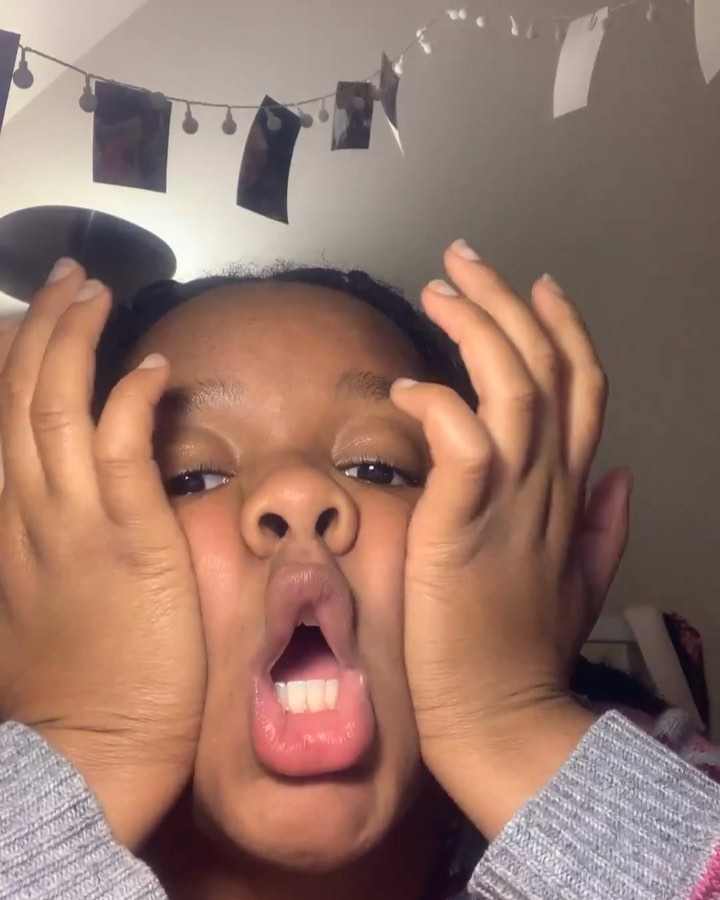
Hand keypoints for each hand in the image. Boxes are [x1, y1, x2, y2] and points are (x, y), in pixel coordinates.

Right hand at [0, 260, 205, 848]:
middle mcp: (29, 512)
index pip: (6, 421)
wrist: (90, 749)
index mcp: (11, 524)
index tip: (41, 321)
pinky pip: (121, 451)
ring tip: (98, 294)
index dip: (20, 362)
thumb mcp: (39, 601)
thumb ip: (49, 541)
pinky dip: (131, 401)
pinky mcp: (129, 540)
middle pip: (24, 397)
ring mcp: (74, 523)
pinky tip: (152, 365)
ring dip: (77, 341)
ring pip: (59, 408)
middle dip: (45, 329)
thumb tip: (75, 494)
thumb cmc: (81, 682)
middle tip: (71, 281)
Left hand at [391, 242, 631, 837]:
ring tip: (439, 289)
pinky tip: (408, 386)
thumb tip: (620, 478)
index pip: (581, 387)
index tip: (538, 285)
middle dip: (509, 303)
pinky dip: (440, 405)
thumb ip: (604, 525)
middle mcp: (548, 483)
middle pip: (545, 367)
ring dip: (478, 331)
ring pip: (514, 388)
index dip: (563, 329)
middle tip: (465, 260)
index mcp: (570, 491)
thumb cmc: (523, 649)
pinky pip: (464, 442)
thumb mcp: (579, 580)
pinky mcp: (464, 525)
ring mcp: (511, 501)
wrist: (500, 714)